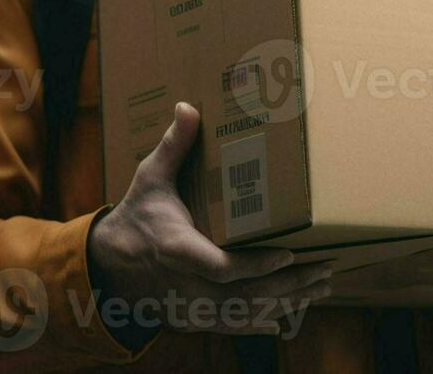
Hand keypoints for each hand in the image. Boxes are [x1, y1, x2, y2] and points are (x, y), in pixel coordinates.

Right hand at [87, 102, 331, 336]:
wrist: (108, 265)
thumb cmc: (137, 216)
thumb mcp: (150, 178)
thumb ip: (174, 147)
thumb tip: (188, 107)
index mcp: (178, 250)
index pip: (223, 268)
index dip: (256, 266)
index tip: (288, 254)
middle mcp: (187, 286)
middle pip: (246, 295)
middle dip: (289, 284)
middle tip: (324, 268)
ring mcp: (192, 307)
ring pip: (245, 314)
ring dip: (286, 302)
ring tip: (321, 285)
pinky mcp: (194, 319)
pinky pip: (233, 325)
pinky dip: (263, 321)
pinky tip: (289, 313)